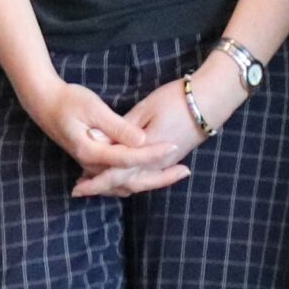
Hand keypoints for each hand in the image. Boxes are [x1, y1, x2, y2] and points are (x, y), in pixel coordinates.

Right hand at [23, 76, 180, 196]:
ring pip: (122, 183)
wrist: (43, 103)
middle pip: (129, 180)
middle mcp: (91, 164)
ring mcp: (91, 165)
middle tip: (185, 170)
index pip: (129, 158)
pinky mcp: (92, 161)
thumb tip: (141, 141)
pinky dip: (134, 178)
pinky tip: (151, 172)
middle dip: (159, 178)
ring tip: (174, 173)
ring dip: (148, 180)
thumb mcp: (94, 109)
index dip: (153, 154)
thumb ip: (117, 127)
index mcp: (91, 151)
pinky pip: (116, 178)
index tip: (175, 146)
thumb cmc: (68, 100)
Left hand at [68, 65, 238, 198]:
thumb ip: (122, 128)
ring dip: (116, 185)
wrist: (212, 98)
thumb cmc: (177, 98)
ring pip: (137, 181)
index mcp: (147, 150)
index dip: (96, 181)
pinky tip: (122, 176)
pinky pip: (148, 175)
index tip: (77, 187)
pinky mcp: (173, 157)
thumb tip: (98, 141)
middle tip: (80, 191)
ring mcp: (167, 161)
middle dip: (103, 188)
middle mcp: (157, 162)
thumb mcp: (146, 108)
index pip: (117, 172)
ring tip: (95, 185)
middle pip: (126, 182)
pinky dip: (131, 179)